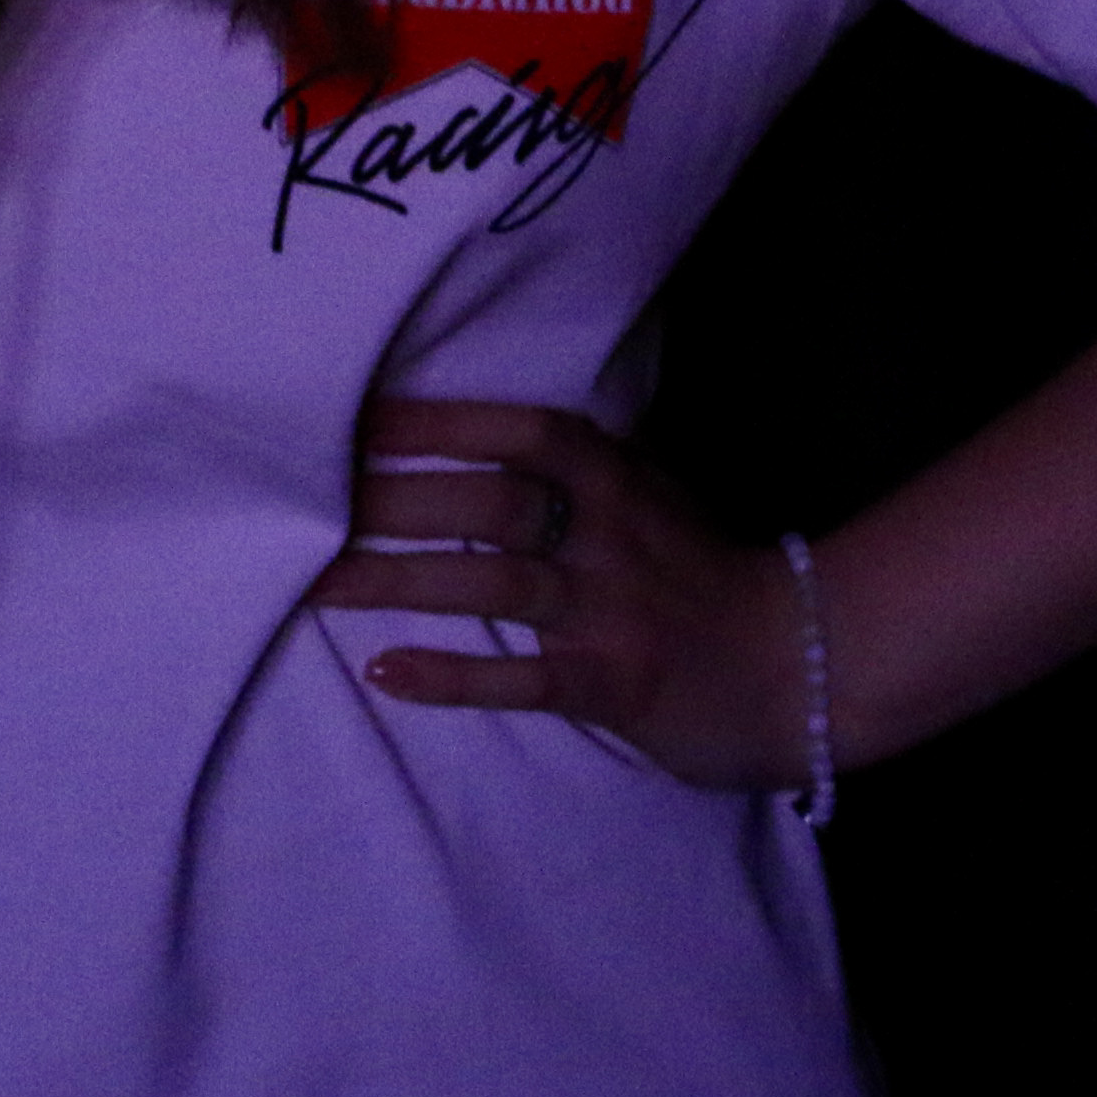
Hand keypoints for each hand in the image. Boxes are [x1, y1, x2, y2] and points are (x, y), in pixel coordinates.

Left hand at [311, 398, 819, 792]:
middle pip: (485, 501)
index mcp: (612, 477)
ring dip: (398, 579)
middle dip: (390, 498)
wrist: (800, 663)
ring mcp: (608, 608)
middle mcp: (605, 531)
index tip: (346, 415)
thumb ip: (571, 471)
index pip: (513, 432)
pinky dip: (454, 676)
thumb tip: (460, 441)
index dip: (431, 422)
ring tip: (313, 583)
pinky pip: (523, 679)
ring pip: (490, 581)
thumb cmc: (703, 575)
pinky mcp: (613, 682)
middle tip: (296, 499)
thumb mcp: (647, 497)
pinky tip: (387, 673)